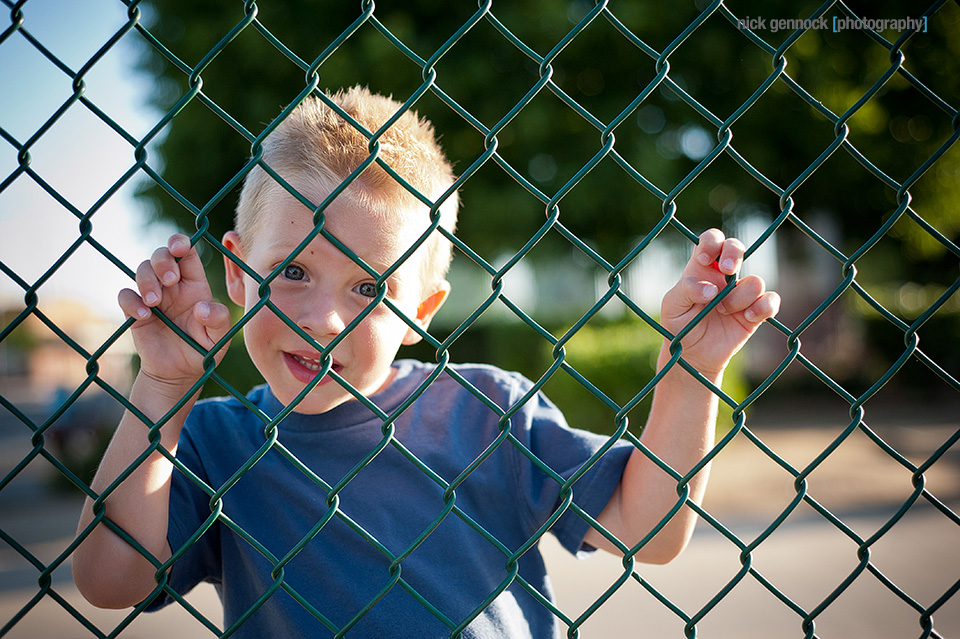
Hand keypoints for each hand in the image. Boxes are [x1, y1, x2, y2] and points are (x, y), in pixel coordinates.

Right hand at [118, 234, 231, 389]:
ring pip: (142, 270)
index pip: (187, 254)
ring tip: (156, 303)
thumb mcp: (218, 337)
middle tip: (170, 281)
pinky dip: (132, 301)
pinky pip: (126, 295)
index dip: (180, 244)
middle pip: (161, 255)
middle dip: (162, 261)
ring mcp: (153, 296)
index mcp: (195, 284)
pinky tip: (145, 316)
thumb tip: (201, 308)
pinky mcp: (135, 311)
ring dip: (147, 281)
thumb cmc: (202, 349)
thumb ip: (218, 320)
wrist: (179, 373)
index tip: (178, 247)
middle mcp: (173, 286)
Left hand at [659, 229, 779, 377]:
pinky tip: (746, 317)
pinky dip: (763, 307)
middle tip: (728, 271)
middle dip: (734, 253)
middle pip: (736, 247)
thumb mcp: (672, 306)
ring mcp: (741, 294)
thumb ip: (686, 290)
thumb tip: (712, 289)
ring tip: (723, 311)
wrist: (692, 356)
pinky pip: (771, 301)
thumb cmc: (679, 326)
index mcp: (701, 268)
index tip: (706, 259)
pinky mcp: (755, 313)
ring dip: (739, 297)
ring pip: (755, 281)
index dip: (712, 242)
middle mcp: (723, 277)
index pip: (712, 240)